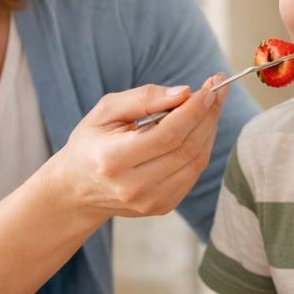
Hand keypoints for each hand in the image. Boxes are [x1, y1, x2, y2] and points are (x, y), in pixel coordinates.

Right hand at [46, 75, 228, 220]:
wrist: (77, 189)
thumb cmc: (90, 144)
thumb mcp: (106, 111)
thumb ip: (143, 99)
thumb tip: (184, 93)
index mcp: (114, 160)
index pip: (168, 135)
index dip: (194, 110)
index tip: (209, 87)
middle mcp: (133, 187)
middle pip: (187, 149)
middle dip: (207, 115)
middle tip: (216, 90)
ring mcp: (150, 201)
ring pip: (196, 162)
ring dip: (208, 131)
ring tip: (209, 107)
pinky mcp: (162, 207)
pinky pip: (193, 174)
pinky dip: (201, 148)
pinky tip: (198, 130)